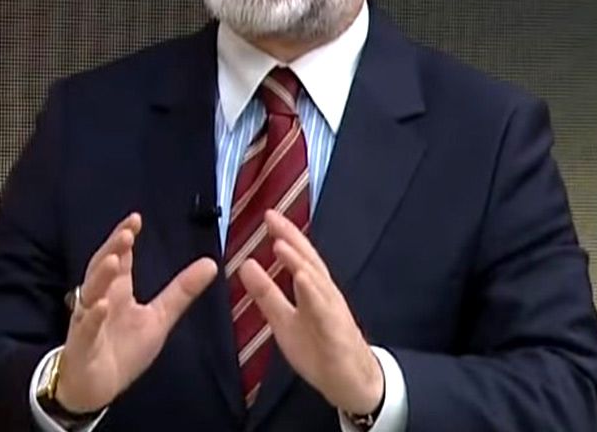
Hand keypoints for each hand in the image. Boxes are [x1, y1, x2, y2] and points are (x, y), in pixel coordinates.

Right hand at [56, 212, 217, 412]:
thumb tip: (211, 263)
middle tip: (126, 233)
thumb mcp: (159, 318)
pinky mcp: (82, 345)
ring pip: (91, 293)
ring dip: (101, 276)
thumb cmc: (124, 349)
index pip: (120, 258)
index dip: (125, 238)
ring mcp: (87, 321)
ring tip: (114, 259)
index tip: (136, 219)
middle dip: (113, 249)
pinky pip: (85, 328)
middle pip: (102, 268)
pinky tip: (101, 305)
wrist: (96, 388)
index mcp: (118, 291)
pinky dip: (92, 317)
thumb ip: (181, 291)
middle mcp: (100, 299)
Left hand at [238, 210, 383, 415]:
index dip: (285, 235)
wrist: (350, 382)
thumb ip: (266, 294)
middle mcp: (324, 294)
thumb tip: (246, 265)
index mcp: (312, 290)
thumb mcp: (283, 320)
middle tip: (273, 217)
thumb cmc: (319, 348)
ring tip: (281, 243)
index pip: (298, 256)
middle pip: (309, 260)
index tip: (268, 215)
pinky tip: (303, 279)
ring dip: (300, 261)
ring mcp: (332, 311)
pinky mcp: (336, 332)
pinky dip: (314, 293)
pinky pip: (324, 310)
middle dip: (292, 237)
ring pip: (316, 281)